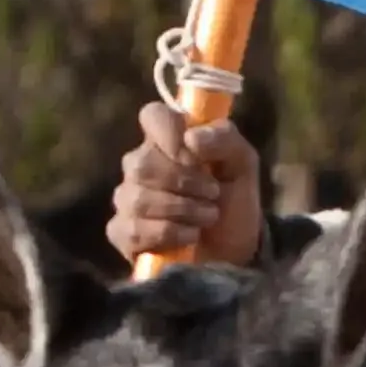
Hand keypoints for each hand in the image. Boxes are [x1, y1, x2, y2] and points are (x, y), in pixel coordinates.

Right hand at [105, 104, 262, 275]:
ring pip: (137, 198)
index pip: (152, 116)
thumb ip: (225, 140)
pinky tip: (189, 236)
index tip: (195, 156)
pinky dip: (166, 234)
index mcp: (168, 140)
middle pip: (141, 164)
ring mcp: (128, 199)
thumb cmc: (234, 200)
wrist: (235, 250)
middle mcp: (141, 166)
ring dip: (182, 210)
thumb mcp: (242, 165)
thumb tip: (191, 138)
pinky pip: (130, 229)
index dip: (170, 134)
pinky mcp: (123, 233)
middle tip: (213, 194)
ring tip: (208, 217)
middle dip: (184, 183)